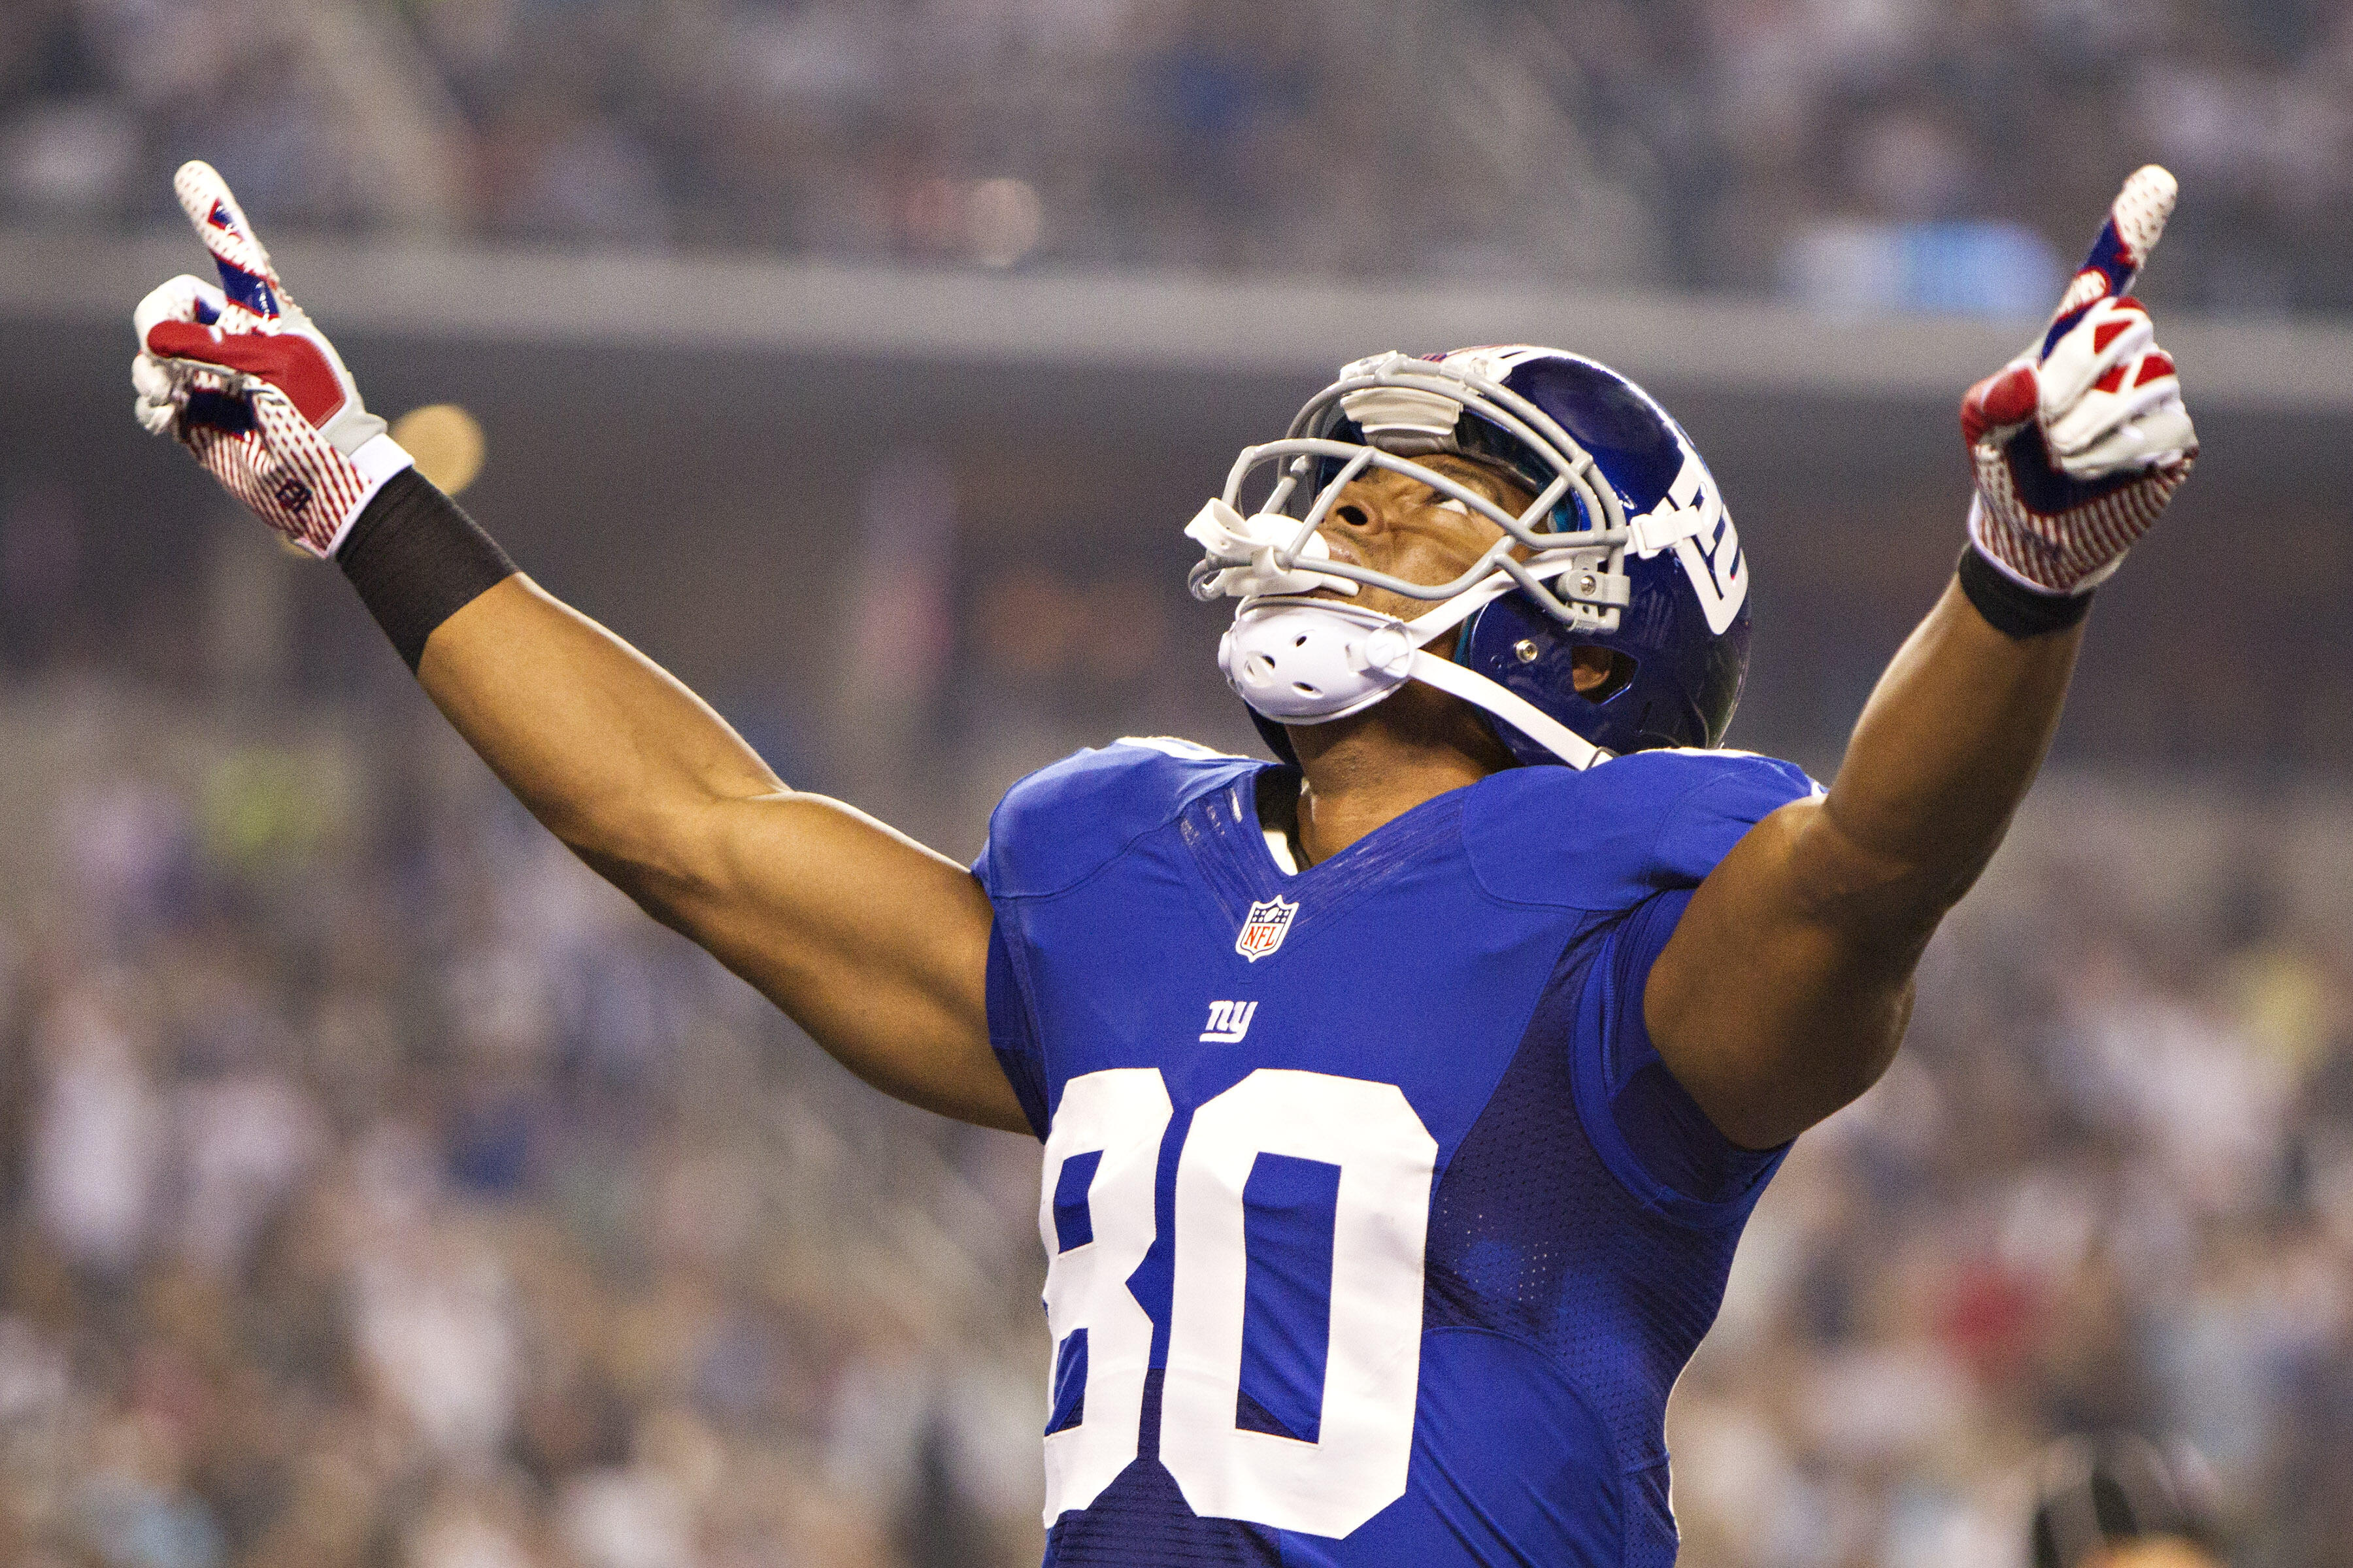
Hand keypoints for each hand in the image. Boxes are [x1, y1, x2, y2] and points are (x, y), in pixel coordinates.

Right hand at [130, 162, 410, 556]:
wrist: (327, 483)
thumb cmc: (316, 418)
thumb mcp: (272, 367)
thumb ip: (212, 345)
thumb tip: (154, 347)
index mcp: (264, 316)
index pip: (233, 258)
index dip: (213, 216)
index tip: (190, 172)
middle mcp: (234, 341)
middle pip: (166, 307)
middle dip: (154, 325)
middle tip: (160, 352)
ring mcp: (210, 379)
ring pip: (151, 355)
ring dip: (148, 370)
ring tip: (169, 394)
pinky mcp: (195, 418)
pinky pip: (150, 398)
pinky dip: (149, 405)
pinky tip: (167, 417)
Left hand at [1960, 166, 2197, 594]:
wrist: (2033, 533)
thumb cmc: (2004, 468)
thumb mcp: (1981, 433)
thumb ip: (1992, 403)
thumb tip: (2028, 380)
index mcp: (2071, 340)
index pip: (2105, 279)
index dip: (2131, 231)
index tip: (2156, 181)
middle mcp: (2120, 354)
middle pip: (2124, 326)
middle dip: (2078, 375)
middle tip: (2045, 422)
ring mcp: (2153, 390)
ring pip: (2142, 381)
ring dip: (2090, 426)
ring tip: (2061, 457)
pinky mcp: (2176, 433)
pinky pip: (2159, 425)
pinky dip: (2114, 453)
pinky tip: (2092, 472)